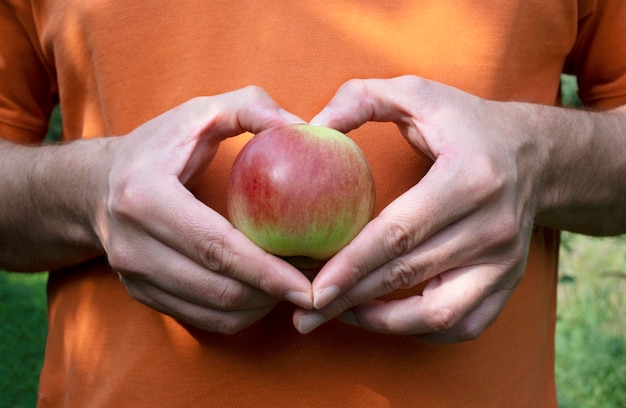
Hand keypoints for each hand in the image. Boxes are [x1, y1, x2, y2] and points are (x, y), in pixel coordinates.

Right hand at [96, 87, 312, 333]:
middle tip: (315, 285)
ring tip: (295, 287)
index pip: (215, 246)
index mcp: (144, 198)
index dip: (266, 270)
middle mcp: (132, 245)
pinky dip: (241, 314)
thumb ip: (250, 107)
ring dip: (262, 307)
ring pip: (214, 312)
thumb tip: (302, 128)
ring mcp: (133, 277)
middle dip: (273, 294)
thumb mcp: (199, 113)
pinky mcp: (142, 295)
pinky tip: (265, 294)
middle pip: (218, 288)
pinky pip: (202, 320)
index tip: (309, 285)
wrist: (96, 186)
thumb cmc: (159, 146)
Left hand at [294, 76, 545, 342]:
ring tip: (338, 316)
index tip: (314, 288)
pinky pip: (463, 325)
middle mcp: (493, 225)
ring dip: (382, 322)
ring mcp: (504, 260)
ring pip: (438, 314)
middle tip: (306, 313)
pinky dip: (420, 330)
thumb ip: (361, 98)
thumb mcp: (418, 94)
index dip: (353, 264)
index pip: (400, 232)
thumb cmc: (465, 124)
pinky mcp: (507, 281)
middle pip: (409, 275)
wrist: (533, 154)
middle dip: (351, 300)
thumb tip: (311, 128)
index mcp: (469, 177)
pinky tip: (384, 318)